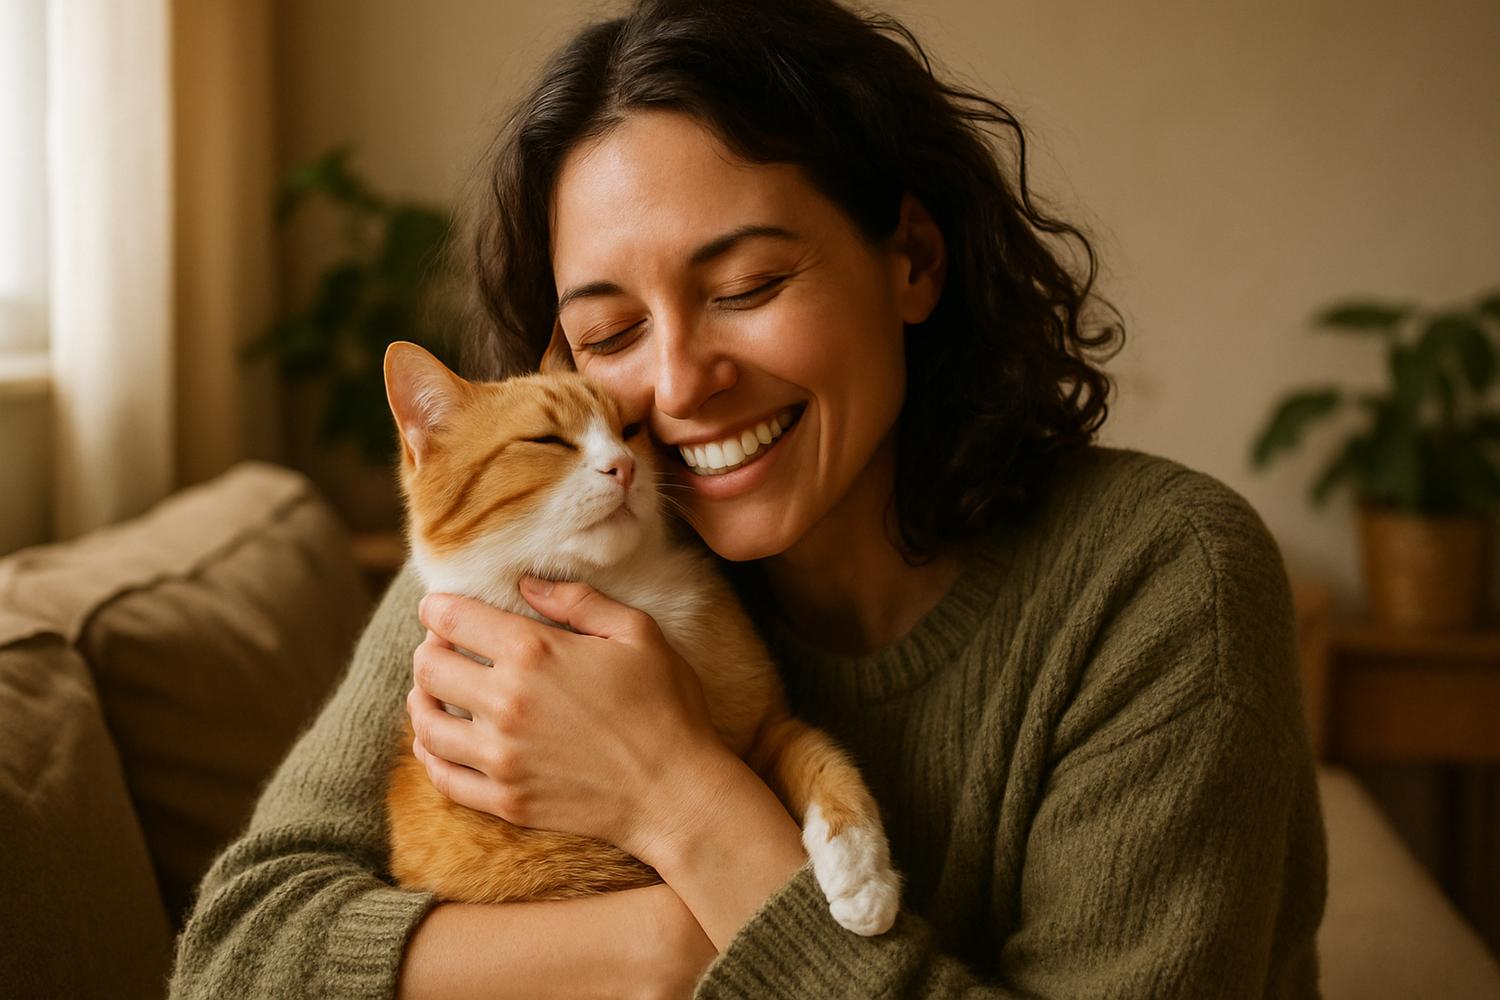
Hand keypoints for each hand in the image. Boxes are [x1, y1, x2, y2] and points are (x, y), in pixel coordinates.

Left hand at [408, 578, 736, 864]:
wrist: (677, 792)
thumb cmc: (666, 707)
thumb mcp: (637, 633)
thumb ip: (579, 601)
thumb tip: (528, 585)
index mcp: (534, 653)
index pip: (451, 619)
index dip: (438, 607)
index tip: (441, 608)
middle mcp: (505, 703)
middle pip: (428, 667)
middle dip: (429, 649)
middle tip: (443, 647)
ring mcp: (501, 756)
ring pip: (426, 722)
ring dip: (423, 699)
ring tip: (433, 691)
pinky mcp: (505, 800)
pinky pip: (442, 776)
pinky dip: (430, 754)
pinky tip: (436, 741)